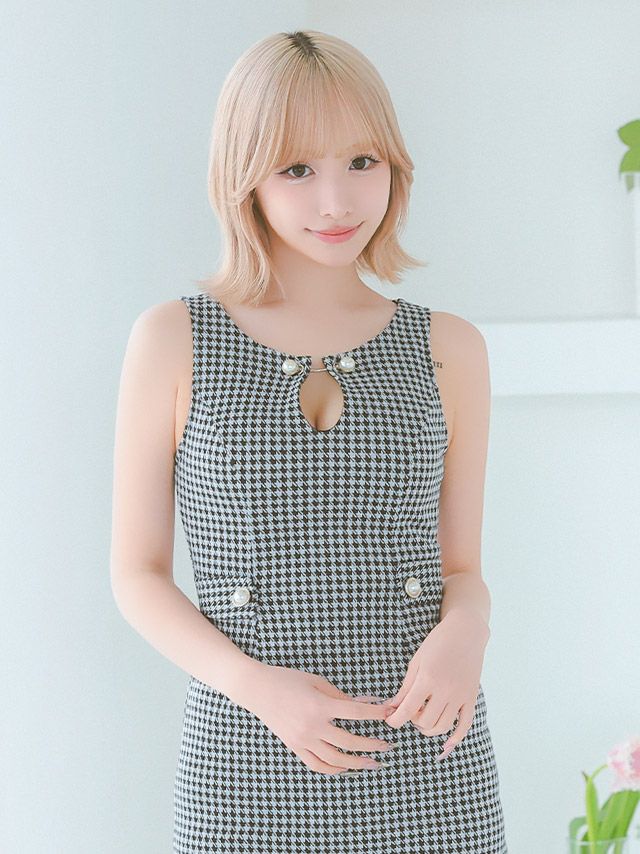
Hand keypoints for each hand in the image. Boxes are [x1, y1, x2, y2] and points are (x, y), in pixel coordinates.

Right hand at [239, 662, 397, 774]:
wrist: (257, 689)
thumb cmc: (288, 680)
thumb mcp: (317, 682)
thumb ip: (340, 696)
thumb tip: (365, 703)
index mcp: (320, 706)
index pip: (356, 712)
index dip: (376, 713)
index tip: (389, 714)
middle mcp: (312, 727)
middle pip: (350, 742)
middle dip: (373, 744)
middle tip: (388, 745)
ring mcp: (302, 740)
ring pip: (335, 760)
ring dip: (357, 763)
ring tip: (372, 762)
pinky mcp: (294, 747)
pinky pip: (317, 765)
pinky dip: (333, 769)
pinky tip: (346, 767)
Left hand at [383, 609, 489, 760]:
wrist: (466, 632)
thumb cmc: (437, 642)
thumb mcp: (416, 661)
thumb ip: (405, 687)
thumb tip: (391, 708)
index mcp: (428, 679)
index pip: (407, 709)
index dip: (395, 720)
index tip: (390, 721)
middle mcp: (446, 690)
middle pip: (425, 722)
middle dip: (412, 721)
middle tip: (409, 712)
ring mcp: (461, 696)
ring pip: (443, 726)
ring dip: (429, 729)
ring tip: (422, 719)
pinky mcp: (471, 698)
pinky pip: (465, 725)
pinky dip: (455, 738)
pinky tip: (445, 745)